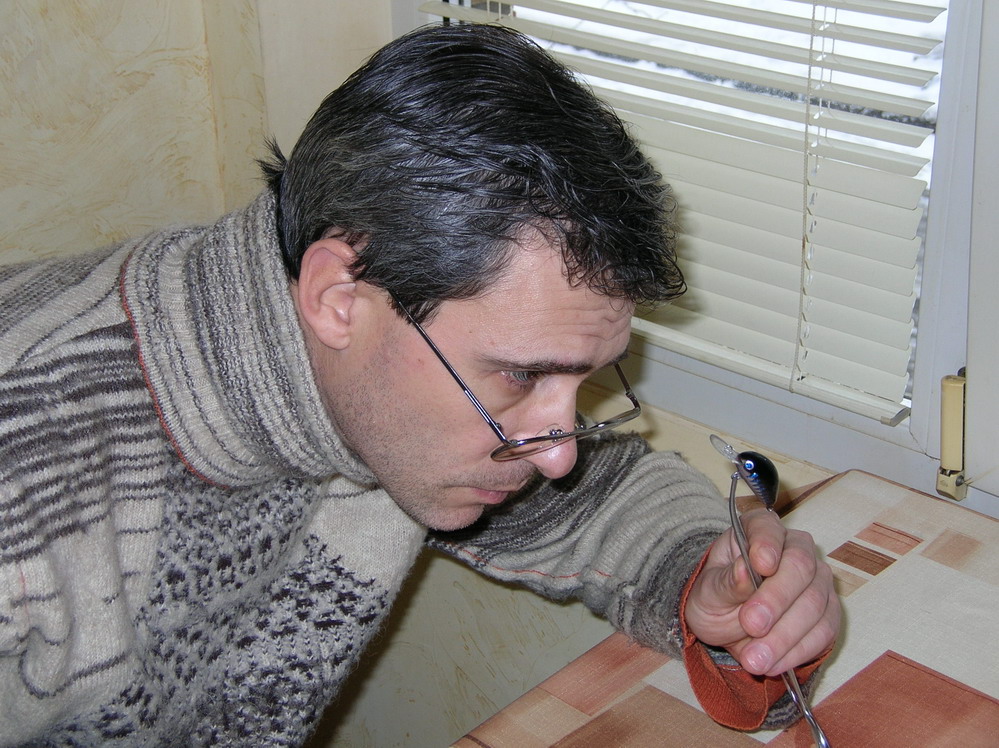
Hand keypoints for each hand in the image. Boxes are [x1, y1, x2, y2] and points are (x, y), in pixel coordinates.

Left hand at [684, 507, 839, 675]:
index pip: (768, 527)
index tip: (761, 565)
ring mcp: (817, 581)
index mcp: (759, 530)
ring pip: (814, 603)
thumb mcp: (708, 592)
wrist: (727, 625)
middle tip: (750, 625)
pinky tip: (772, 664)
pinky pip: (823, 632)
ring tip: (754, 659)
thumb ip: (727, 582)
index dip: (768, 544)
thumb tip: (744, 570)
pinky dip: (797, 652)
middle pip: (800, 566)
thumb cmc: (716, 598)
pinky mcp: (828, 614)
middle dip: (776, 599)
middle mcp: (794, 548)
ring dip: (784, 636)